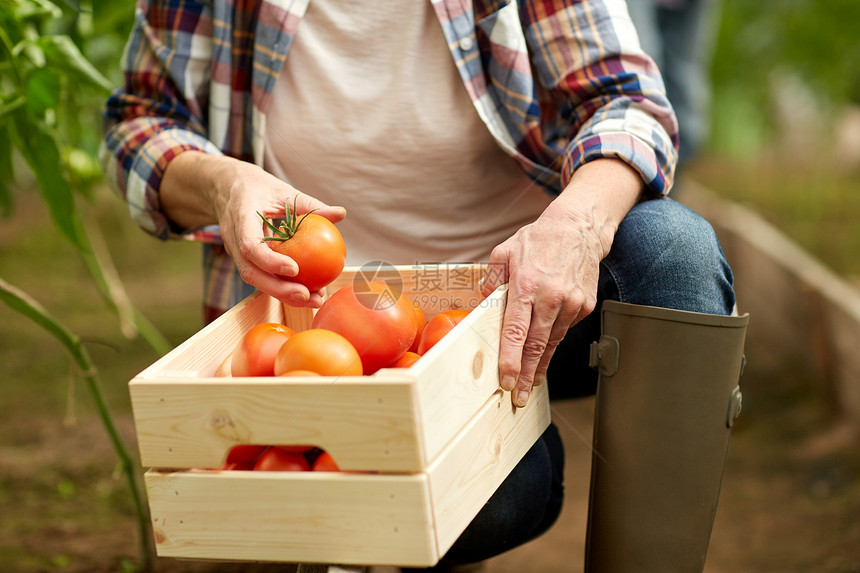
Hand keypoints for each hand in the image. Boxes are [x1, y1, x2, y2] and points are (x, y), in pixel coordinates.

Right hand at [161, 152, 345, 306]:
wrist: (225, 187)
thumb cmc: (257, 187)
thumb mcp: (282, 190)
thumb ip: (310, 205)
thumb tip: (341, 213)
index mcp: (240, 216)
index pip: (250, 244)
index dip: (270, 260)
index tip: (294, 269)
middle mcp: (232, 238)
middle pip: (250, 271)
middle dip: (278, 289)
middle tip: (307, 296)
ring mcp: (234, 251)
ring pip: (254, 278)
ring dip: (282, 294)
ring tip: (313, 299)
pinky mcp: (242, 259)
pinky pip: (260, 276)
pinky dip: (281, 287)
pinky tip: (306, 293)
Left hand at [481, 159, 642, 406]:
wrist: (579, 228)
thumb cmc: (538, 240)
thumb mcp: (504, 252)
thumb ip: (491, 279)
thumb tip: (484, 302)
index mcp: (526, 286)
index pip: (516, 331)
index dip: (510, 359)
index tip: (505, 379)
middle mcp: (550, 298)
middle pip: (535, 345)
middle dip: (524, 374)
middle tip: (516, 396)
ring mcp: (571, 304)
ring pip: (551, 342)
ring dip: (539, 366)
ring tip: (528, 385)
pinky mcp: (584, 306)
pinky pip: (563, 330)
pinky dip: (552, 343)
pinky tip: (542, 355)